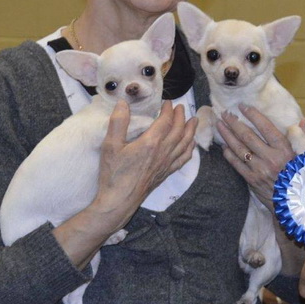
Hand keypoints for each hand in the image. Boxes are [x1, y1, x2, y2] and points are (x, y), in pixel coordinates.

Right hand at [93, 100, 196, 223]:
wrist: (120, 201)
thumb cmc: (114, 174)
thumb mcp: (110, 146)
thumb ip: (118, 122)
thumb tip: (123, 103)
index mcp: (151, 143)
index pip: (165, 121)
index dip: (168, 110)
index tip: (168, 102)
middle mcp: (163, 152)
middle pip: (179, 130)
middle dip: (181, 117)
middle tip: (181, 108)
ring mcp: (167, 164)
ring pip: (185, 144)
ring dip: (190, 130)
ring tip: (194, 121)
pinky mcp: (166, 173)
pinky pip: (183, 158)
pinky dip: (190, 149)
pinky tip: (191, 145)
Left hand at [216, 106, 304, 209]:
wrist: (295, 205)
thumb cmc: (304, 178)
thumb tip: (302, 121)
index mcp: (285, 150)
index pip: (266, 128)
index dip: (253, 115)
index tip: (243, 106)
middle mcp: (271, 158)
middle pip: (248, 136)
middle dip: (234, 123)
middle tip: (225, 113)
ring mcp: (259, 170)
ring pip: (239, 148)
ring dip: (227, 135)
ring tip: (220, 125)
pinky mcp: (252, 180)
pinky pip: (236, 164)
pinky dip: (229, 154)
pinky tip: (224, 146)